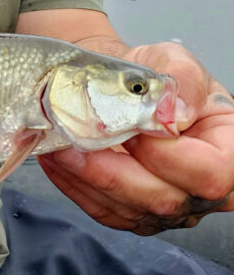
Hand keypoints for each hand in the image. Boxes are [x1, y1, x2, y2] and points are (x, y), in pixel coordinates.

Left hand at [38, 42, 233, 233]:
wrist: (123, 87)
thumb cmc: (155, 75)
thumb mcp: (173, 60)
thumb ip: (182, 79)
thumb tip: (174, 113)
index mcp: (228, 152)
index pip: (209, 173)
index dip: (166, 155)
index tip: (132, 128)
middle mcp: (204, 191)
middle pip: (165, 200)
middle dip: (115, 172)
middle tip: (80, 139)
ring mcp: (170, 209)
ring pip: (130, 211)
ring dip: (87, 179)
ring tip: (59, 147)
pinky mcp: (135, 213)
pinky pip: (105, 212)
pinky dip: (75, 187)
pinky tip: (58, 161)